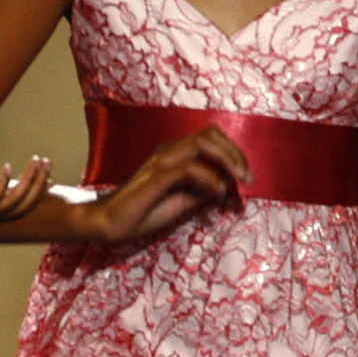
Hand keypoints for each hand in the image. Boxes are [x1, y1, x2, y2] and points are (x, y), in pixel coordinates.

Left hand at [0, 157, 53, 246]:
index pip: (22, 208)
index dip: (37, 192)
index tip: (47, 174)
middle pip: (25, 204)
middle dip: (39, 183)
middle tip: (47, 161)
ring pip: (14, 201)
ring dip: (28, 181)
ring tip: (37, 160)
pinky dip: (2, 183)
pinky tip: (6, 166)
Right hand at [82, 130, 245, 244]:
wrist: (109, 222)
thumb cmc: (144, 211)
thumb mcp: (183, 200)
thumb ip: (203, 190)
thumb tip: (227, 185)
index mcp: (174, 153)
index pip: (210, 138)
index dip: (233, 151)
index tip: (246, 176)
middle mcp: (168, 150)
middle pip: (210, 134)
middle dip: (235, 153)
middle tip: (247, 177)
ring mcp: (161, 161)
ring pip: (202, 145)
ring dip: (226, 160)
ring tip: (238, 181)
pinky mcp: (156, 177)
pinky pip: (188, 168)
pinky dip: (208, 178)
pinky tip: (216, 192)